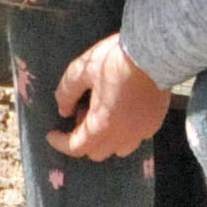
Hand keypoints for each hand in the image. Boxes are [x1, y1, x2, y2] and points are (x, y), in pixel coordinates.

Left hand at [47, 35, 171, 162]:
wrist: (153, 53)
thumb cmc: (114, 61)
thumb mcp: (81, 70)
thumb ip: (67, 92)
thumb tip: (63, 110)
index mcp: (102, 125)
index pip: (76, 148)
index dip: (60, 143)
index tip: (51, 135)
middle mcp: (123, 135)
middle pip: (97, 152)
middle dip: (83, 138)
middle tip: (80, 113)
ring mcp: (142, 131)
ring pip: (119, 149)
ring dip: (105, 139)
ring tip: (101, 113)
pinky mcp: (155, 123)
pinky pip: (136, 138)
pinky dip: (124, 133)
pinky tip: (120, 112)